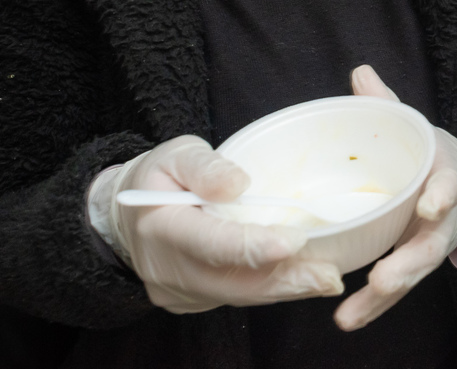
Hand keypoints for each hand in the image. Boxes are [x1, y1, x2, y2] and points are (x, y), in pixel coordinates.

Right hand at [92, 136, 342, 312]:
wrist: (128, 217)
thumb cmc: (159, 178)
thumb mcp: (176, 155)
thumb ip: (205, 167)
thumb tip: (238, 184)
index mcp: (163, 226)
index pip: (213, 243)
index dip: (255, 246)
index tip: (295, 241)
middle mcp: (169, 269)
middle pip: (234, 282)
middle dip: (285, 280)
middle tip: (328, 275)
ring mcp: (179, 291)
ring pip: (239, 296)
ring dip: (285, 289)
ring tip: (325, 279)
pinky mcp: (191, 301)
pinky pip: (235, 298)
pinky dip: (269, 289)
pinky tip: (300, 279)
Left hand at [334, 66, 456, 330]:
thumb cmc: (432, 157)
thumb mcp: (416, 129)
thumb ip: (388, 106)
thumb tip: (360, 72)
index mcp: (445, 179)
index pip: (450, 187)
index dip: (443, 196)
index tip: (433, 204)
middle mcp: (442, 220)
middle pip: (430, 247)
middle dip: (408, 264)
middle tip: (385, 279)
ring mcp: (428, 246)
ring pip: (411, 275)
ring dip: (383, 297)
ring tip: (351, 315)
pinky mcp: (412, 265)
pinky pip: (394, 289)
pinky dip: (373, 307)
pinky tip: (346, 320)